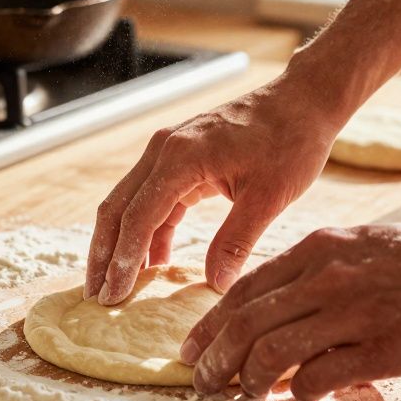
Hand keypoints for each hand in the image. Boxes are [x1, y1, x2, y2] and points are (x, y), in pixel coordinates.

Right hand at [86, 70, 349, 305]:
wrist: (302, 102)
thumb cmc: (291, 142)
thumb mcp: (269, 197)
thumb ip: (236, 241)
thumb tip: (215, 285)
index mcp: (181, 157)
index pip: (138, 217)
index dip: (123, 260)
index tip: (114, 296)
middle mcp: (164, 150)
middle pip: (117, 208)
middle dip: (104, 255)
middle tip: (97, 298)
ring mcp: (169, 152)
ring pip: (129, 204)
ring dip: (120, 245)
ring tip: (116, 287)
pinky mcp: (181, 159)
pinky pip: (153, 200)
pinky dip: (148, 232)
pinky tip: (153, 264)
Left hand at [179, 215, 400, 400]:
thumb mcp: (366, 247)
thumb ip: (321, 274)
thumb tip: (283, 316)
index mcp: (320, 249)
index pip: (244, 289)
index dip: (209, 325)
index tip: (192, 351)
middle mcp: (328, 276)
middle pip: (246, 323)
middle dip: (214, 360)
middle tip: (202, 385)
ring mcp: (356, 311)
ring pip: (271, 351)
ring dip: (246, 383)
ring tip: (242, 400)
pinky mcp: (386, 348)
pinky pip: (319, 378)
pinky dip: (297, 396)